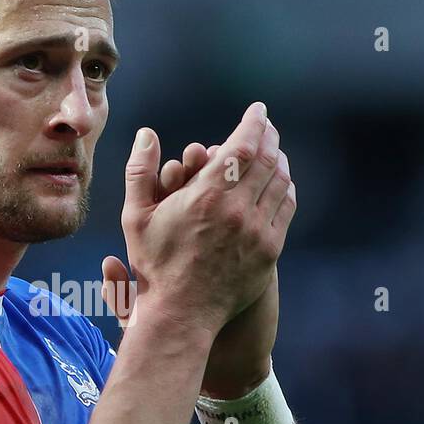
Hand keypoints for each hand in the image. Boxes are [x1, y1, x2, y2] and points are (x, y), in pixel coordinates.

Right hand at [103, 107, 296, 395]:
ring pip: (281, 183)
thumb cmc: (154, 265)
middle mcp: (238, 210)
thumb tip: (147, 134)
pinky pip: (285, 210)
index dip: (254, 123)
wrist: (182, 313)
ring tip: (274, 152)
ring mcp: (258, 231)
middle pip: (267, 160)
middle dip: (270, 137)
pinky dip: (286, 190)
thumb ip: (140, 171)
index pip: (244, 145)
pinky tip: (281, 184)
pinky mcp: (270, 251)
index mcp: (207, 196)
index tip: (257, 111)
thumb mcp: (136, 216)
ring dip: (280, 161)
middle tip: (267, 127)